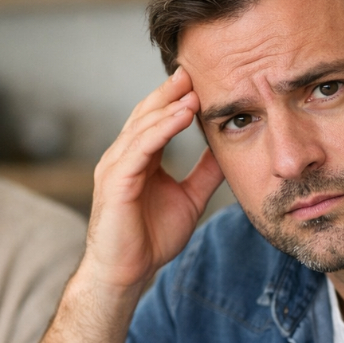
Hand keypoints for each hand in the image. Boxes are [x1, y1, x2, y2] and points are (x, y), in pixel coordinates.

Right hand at [82, 67, 223, 291]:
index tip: (202, 79)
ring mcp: (116, 167)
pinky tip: (182, 115)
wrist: (126, 274)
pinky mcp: (116, 181)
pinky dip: (161, 129)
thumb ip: (204, 173)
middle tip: (194, 68)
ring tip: (193, 89)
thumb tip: (227, 150)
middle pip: (147, 113)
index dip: (177, 98)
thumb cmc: (150, 239)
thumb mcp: (189, 198)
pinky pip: (140, 147)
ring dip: (168, 106)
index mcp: (139, 159)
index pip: (157, 119)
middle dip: (170, 91)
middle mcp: (123, 157)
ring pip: (143, 126)